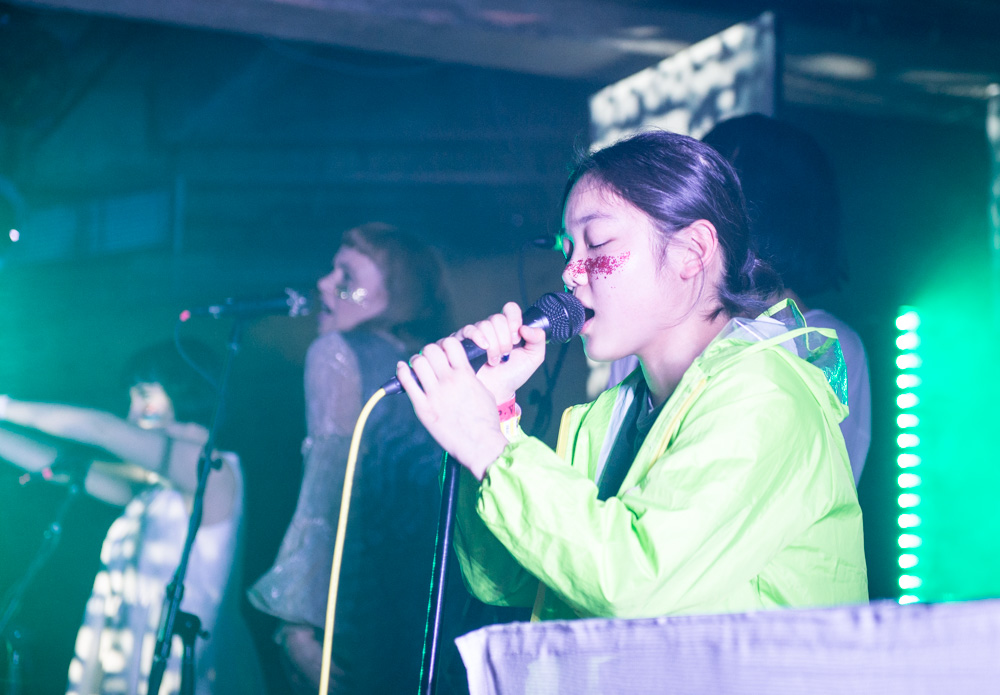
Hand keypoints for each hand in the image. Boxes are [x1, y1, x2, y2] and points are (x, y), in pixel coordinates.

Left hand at [396, 339, 509, 479]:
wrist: (481, 445)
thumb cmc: (486, 421)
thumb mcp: (483, 391)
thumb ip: (469, 376)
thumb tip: (458, 369)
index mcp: (465, 374)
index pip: (450, 343)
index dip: (445, 345)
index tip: (443, 353)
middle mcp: (449, 381)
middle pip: (430, 350)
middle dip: (429, 353)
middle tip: (429, 361)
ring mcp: (435, 394)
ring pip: (417, 362)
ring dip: (416, 362)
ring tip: (418, 368)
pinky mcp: (423, 408)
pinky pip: (406, 382)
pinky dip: (402, 372)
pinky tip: (403, 370)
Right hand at [452, 302, 546, 402]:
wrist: (497, 391)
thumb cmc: (512, 374)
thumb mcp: (533, 357)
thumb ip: (538, 339)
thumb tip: (526, 327)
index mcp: (507, 328)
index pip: (510, 309)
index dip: (514, 319)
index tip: (517, 338)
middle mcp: (491, 328)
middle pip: (497, 318)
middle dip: (505, 339)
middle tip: (506, 354)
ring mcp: (476, 334)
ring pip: (484, 325)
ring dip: (494, 345)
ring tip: (495, 360)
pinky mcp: (463, 341)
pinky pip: (468, 330)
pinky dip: (478, 339)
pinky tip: (484, 350)